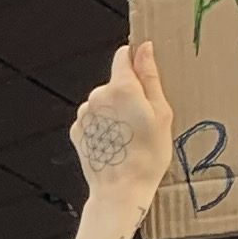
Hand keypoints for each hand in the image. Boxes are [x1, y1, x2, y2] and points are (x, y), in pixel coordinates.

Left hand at [69, 42, 174, 215]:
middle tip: (143, 120)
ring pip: (103, 102)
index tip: (146, 75)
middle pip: (115, 82)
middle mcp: (96, 96)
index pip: (124, 56)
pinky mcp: (76, 131)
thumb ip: (150, 78)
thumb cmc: (148, 155)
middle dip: (129, 94)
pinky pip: (93, 119)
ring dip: (115, 112)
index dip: (136, 61)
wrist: (120, 191)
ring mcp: (83, 114)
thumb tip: (145, 48)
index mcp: (121, 87)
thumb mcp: (161, 113)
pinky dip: (103, 126)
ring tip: (129, 136)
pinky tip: (115, 143)